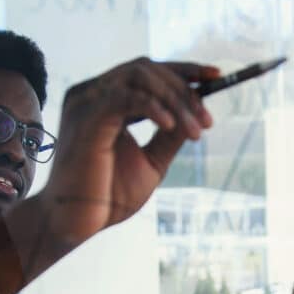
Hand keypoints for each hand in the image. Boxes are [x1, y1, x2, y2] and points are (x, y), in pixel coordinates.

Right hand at [41, 58, 218, 245]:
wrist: (78, 223)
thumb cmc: (108, 196)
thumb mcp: (152, 161)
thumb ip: (171, 135)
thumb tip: (197, 112)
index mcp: (106, 100)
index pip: (148, 71)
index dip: (184, 69)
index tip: (216, 76)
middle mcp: (93, 93)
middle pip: (148, 69)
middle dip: (185, 91)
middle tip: (207, 122)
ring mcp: (87, 102)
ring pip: (140, 77)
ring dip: (175, 101)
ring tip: (194, 132)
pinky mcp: (86, 117)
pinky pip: (127, 97)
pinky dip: (155, 107)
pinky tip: (172, 126)